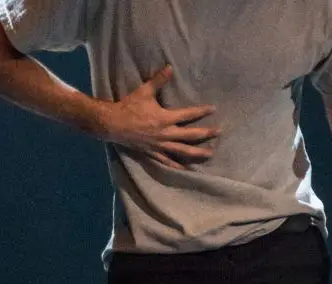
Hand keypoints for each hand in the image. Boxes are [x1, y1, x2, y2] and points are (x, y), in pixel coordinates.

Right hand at [95, 65, 218, 168]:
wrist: (112, 124)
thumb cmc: (128, 107)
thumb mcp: (144, 91)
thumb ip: (158, 80)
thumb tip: (170, 67)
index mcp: (165, 118)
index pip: (188, 115)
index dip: (202, 111)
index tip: (213, 109)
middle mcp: (165, 134)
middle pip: (190, 135)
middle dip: (206, 133)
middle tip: (219, 132)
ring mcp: (159, 145)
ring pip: (182, 151)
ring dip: (197, 153)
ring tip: (209, 154)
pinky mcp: (152, 153)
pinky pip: (168, 161)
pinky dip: (177, 165)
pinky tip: (186, 169)